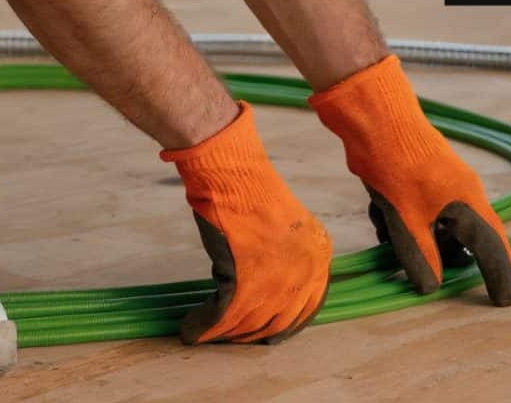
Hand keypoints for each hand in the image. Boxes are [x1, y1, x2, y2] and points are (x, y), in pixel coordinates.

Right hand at [160, 101, 333, 343]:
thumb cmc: (251, 189)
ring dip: (225, 334)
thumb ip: (287, 257)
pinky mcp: (245, 284)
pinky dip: (203, 327)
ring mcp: (276, 281)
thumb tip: (271, 286)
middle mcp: (304, 274)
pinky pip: (222, 317)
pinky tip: (191, 330)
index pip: (305, 308)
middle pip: (277, 322)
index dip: (282, 325)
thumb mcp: (287, 226)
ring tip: (206, 333)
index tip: (263, 332)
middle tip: (232, 337)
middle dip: (252, 334)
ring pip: (248, 324)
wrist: (233, 172)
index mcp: (318, 257)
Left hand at [309, 55, 510, 304]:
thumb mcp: (406, 220)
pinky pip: (420, 211)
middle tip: (428, 273)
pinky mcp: (424, 178)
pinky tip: (378, 211)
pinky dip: (402, 219)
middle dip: (442, 257)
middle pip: (464, 241)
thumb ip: (421, 257)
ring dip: (415, 238)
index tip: (508, 301)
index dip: (501, 276)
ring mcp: (444, 185)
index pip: (493, 248)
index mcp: (468, 205)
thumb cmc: (396, 166)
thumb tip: (432, 287)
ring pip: (436, 226)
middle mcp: (463, 195)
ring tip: (386, 228)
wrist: (376, 117)